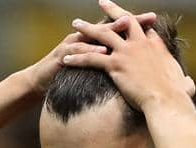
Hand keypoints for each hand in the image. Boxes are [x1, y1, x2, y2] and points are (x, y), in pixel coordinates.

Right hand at [23, 10, 156, 94]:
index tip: (155, 19)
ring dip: (111, 30)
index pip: (117, 30)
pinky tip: (103, 51)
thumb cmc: (69, 75)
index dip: (136, 24)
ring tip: (126, 25)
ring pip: (94, 36)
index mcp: (95, 42)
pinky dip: (91, 51)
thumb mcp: (90, 69)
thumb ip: (106, 64)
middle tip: (147, 16)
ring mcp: (74, 45)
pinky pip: (80, 52)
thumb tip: (128, 68)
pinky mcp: (64, 56)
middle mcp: (85, 39)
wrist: (40, 82)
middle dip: (129, 20)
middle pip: (110, 27)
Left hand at [62, 0, 194, 109]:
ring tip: (76, 23)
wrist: (167, 101)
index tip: (129, 19)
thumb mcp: (185, 84)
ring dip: (87, 28)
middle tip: (102, 2)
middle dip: (111, 10)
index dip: (135, 22)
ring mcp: (127, 52)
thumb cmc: (177, 97)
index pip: (143, 28)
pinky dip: (77, 57)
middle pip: (124, 20)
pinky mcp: (115, 65)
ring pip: (102, 34)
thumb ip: (185, 82)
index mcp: (156, 46)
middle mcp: (140, 43)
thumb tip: (189, 85)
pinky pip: (91, 58)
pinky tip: (66, 57)